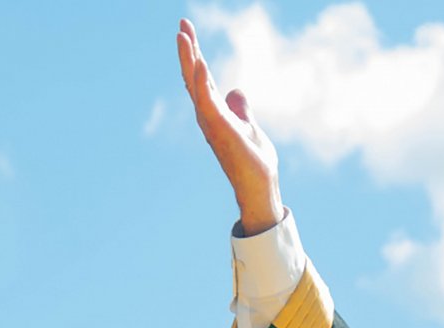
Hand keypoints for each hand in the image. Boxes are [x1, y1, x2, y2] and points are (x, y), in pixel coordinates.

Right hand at [177, 18, 281, 235]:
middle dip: (188, 51)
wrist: (261, 186)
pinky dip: (201, 81)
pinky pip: (207, 101)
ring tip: (183, 35)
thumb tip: (235, 91)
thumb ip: (241, 110)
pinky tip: (198, 62)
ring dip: (189, 59)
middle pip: (194, 78)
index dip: (195, 56)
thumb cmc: (254, 162)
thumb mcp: (250, 127)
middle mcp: (208, 116)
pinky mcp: (220, 129)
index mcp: (215, 113)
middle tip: (182, 24)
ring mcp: (211, 122)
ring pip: (196, 85)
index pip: (202, 79)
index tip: (187, 31)